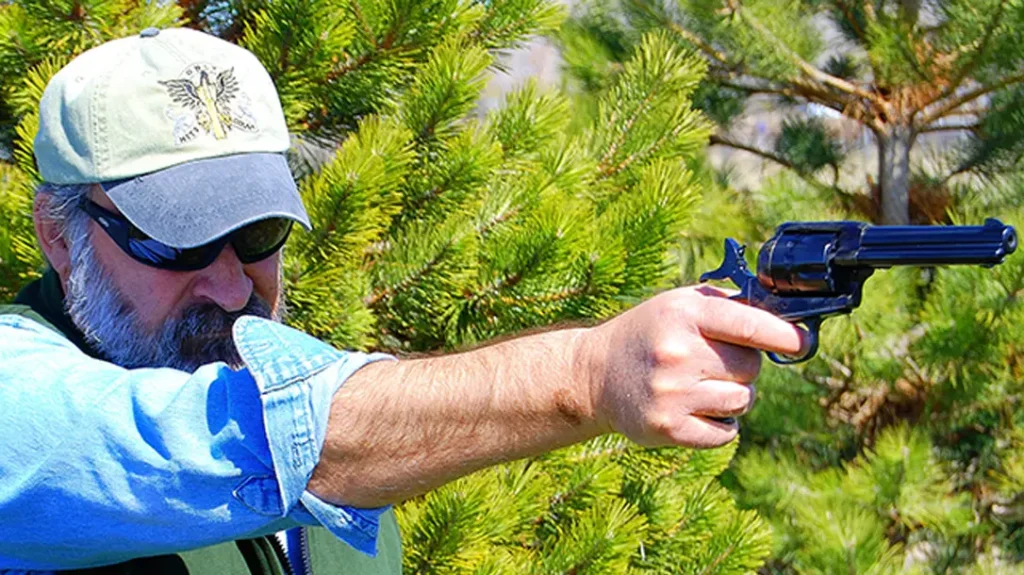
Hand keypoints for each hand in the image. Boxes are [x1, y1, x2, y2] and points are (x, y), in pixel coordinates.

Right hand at [582, 285, 807, 448]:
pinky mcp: (668, 428)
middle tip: (714, 363)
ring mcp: (672, 393)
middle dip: (743, 366)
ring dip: (732, 396)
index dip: (785, 336)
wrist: (594, 375)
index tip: (802, 342)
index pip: (750, 325)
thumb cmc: (648, 333)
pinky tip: (694, 409)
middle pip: (751, 367)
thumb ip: (726, 304)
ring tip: (699, 386)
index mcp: (683, 314)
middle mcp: (677, 353)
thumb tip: (785, 315)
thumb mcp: (678, 304)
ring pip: (742, 401)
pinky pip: (726, 431)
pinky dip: (720, 423)